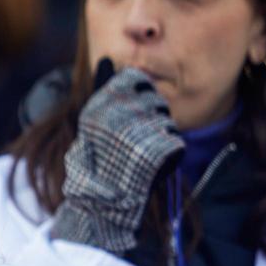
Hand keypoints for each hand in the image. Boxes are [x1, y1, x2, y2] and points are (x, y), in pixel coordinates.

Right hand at [50, 62, 183, 253]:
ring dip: (161, 133)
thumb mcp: (91, 123)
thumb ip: (101, 90)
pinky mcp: (158, 150)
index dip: (139, 91)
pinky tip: (154, 163)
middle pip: (152, 99)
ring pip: (165, 119)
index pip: (132, 81)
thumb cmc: (96, 162)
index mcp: (98, 107)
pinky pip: (174, 140)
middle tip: (138, 137)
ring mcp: (137, 134)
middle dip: (152, 114)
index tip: (135, 108)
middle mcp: (117, 117)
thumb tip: (106, 60)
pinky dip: (169, 151)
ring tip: (142, 153)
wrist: (102, 204)